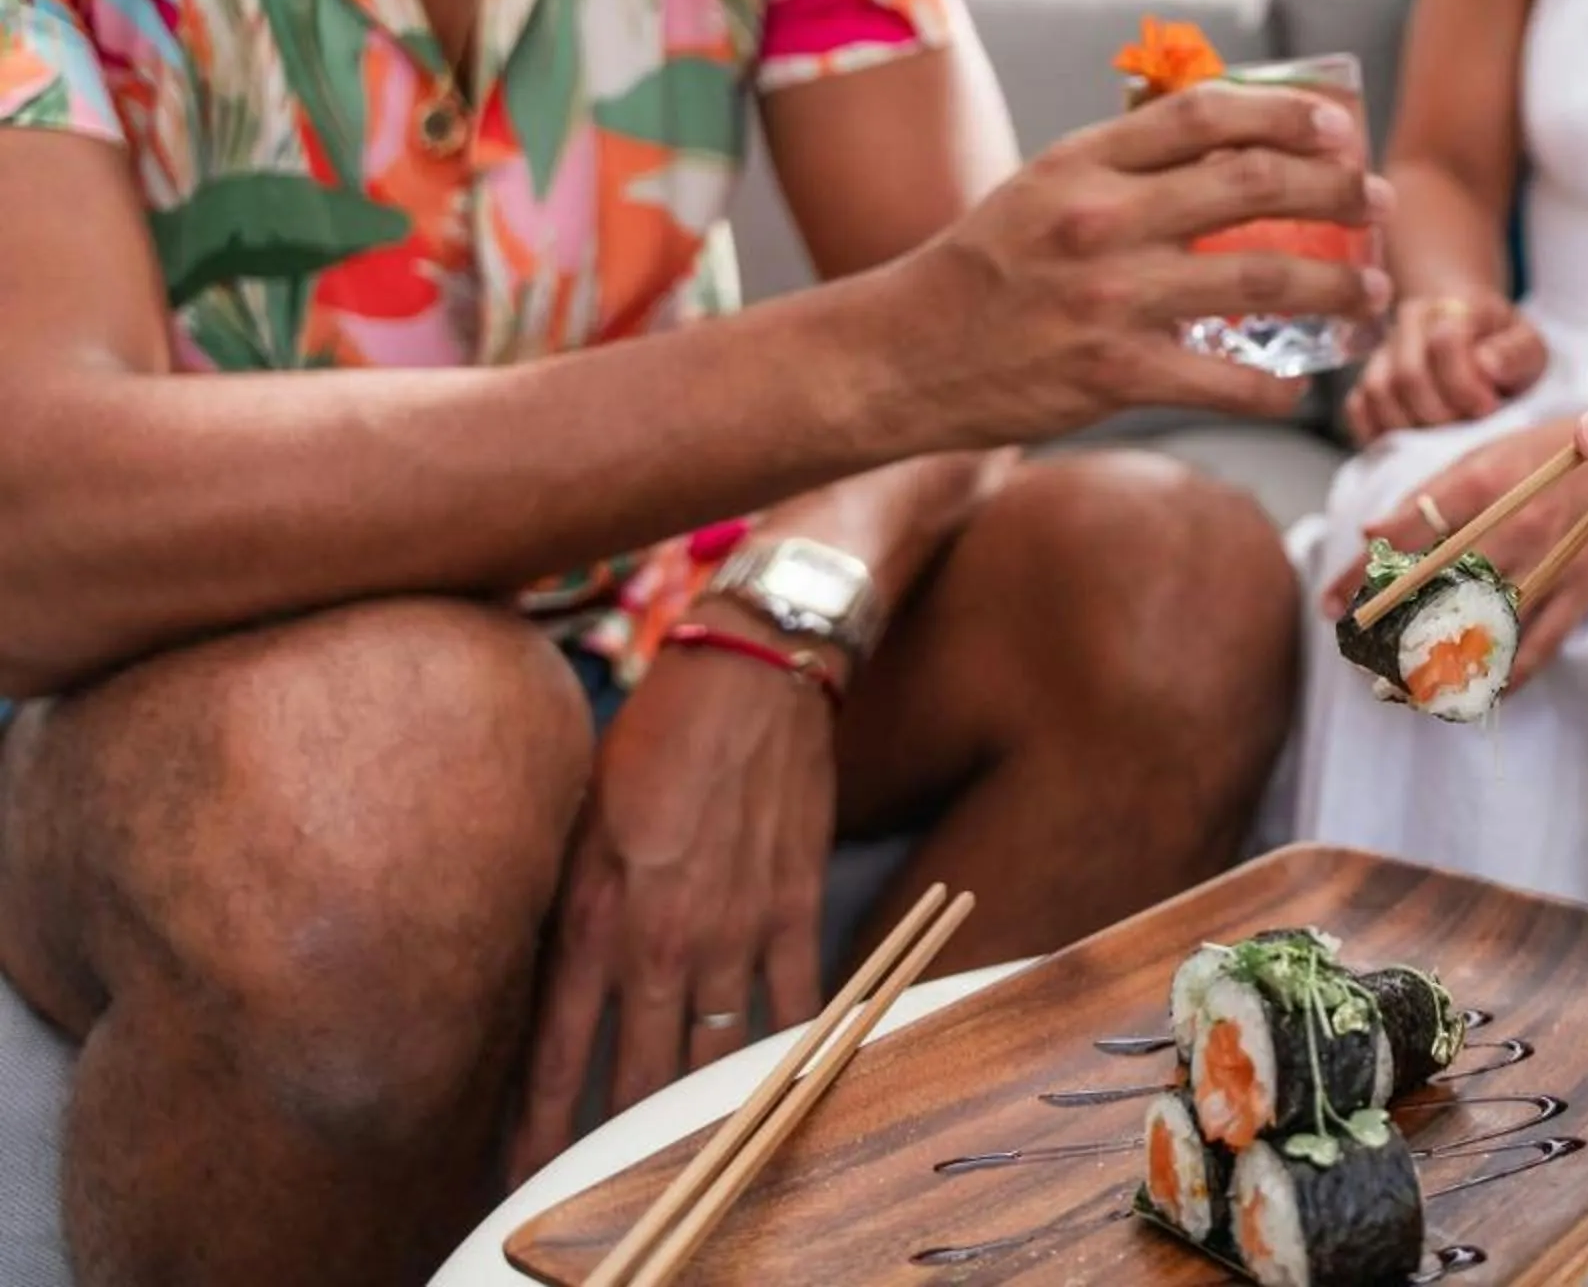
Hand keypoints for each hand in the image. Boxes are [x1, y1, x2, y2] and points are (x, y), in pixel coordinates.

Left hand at [509, 608, 838, 1182]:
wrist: (755, 672)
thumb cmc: (655, 731)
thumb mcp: (580, 811)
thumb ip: (566, 897)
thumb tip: (548, 969)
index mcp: (596, 910)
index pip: (555, 1047)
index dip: (537, 1121)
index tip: (519, 1172)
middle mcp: (664, 934)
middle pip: (632, 1073)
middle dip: (606, 1143)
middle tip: (587, 1190)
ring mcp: (736, 927)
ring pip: (711, 1055)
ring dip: (690, 1114)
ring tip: (678, 1164)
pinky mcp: (794, 905)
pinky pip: (793, 1004)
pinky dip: (784, 1054)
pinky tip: (772, 1091)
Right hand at [894, 82, 1392, 445]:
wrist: (902, 355)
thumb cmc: (982, 269)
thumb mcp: (1042, 188)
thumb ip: (1124, 168)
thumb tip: (1227, 155)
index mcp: (1084, 162)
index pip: (1206, 114)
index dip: (1286, 115)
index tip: (1337, 130)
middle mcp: (1102, 219)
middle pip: (1253, 186)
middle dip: (1335, 193)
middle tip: (1375, 206)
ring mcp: (1112, 298)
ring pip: (1261, 278)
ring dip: (1336, 285)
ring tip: (1374, 291)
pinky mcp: (1114, 373)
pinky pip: (1225, 377)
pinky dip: (1276, 385)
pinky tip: (1301, 385)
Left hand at [1321, 417, 1587, 679]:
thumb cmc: (1554, 451)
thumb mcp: (1489, 451)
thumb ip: (1432, 490)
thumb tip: (1373, 529)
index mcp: (1484, 482)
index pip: (1406, 535)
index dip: (1362, 572)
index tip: (1330, 603)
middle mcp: (1513, 524)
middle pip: (1436, 588)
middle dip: (1390, 627)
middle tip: (1359, 657)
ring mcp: (1550, 560)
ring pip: (1482, 624)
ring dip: (1439, 661)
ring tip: (1402, 687)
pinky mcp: (1582, 590)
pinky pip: (1537, 646)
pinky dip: (1504, 675)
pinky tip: (1474, 692)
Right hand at [1342, 290, 1547, 443]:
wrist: (1472, 337)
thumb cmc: (1503, 348)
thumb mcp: (1528, 347)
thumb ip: (1517, 354)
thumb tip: (1487, 367)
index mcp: (1455, 307)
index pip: (1444, 341)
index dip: (1465, 384)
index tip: (1488, 406)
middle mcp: (1410, 321)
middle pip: (1407, 374)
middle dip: (1440, 413)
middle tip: (1465, 427)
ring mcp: (1383, 351)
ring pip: (1378, 392)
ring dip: (1412, 426)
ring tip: (1443, 436)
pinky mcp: (1365, 380)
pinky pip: (1356, 409)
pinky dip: (1379, 432)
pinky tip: (1411, 441)